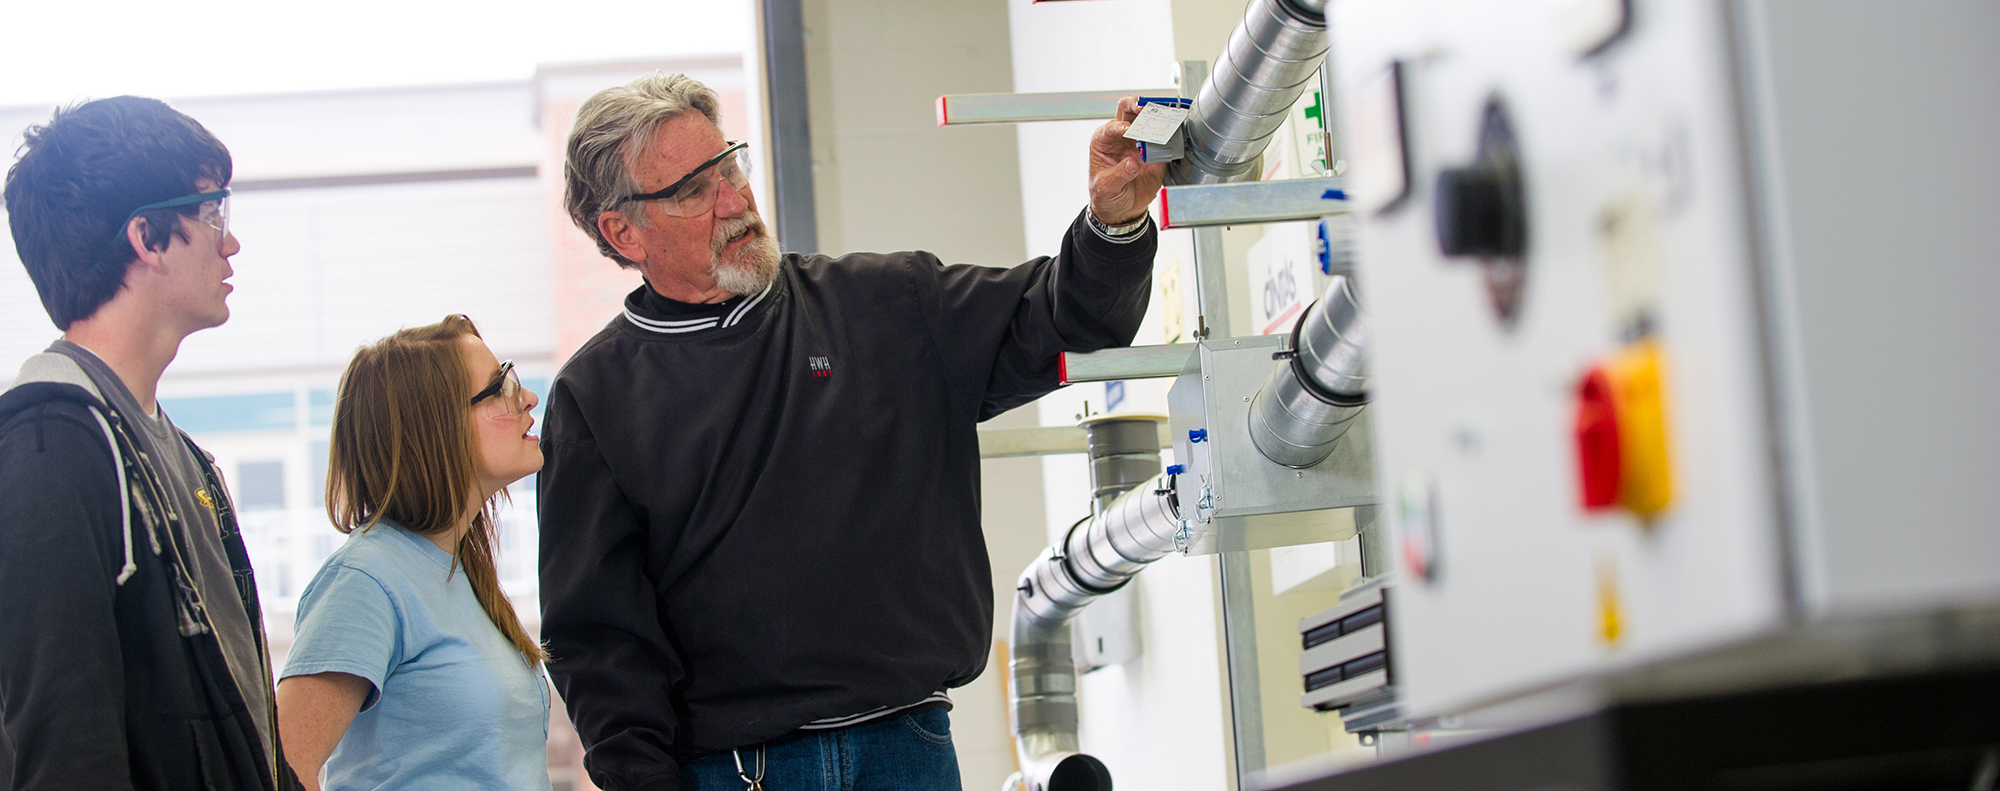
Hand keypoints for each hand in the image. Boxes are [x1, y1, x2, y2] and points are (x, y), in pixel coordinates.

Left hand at [1088, 96, 1168, 226]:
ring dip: (1156, 116)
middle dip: (1137, 105)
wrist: (1122, 210)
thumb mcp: (1105, 187)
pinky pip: (1164, 139)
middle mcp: (1121, 137)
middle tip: (1145, 108)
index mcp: (1104, 141)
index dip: (1120, 126)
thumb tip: (1132, 163)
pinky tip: (1173, 133)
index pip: (1111, 126)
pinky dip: (1170, 133)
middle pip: (1128, 110)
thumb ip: (1118, 174)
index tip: (1127, 130)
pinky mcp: (1155, 152)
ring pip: (1148, 119)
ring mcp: (1139, 142)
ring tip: (1163, 119)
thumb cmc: (1106, 195)